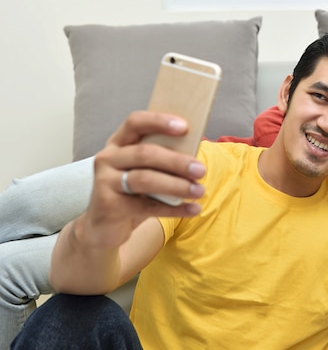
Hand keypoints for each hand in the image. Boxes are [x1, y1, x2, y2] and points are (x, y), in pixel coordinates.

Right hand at [82, 110, 206, 247]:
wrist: (104, 228)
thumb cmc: (132, 193)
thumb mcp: (144, 172)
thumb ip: (162, 160)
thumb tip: (195, 158)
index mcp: (118, 143)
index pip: (135, 122)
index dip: (159, 121)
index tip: (184, 127)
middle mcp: (107, 158)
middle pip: (145, 153)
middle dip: (176, 161)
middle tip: (200, 170)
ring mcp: (104, 182)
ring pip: (145, 179)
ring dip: (177, 185)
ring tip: (199, 191)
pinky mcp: (109, 206)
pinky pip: (146, 206)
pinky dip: (174, 209)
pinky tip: (193, 209)